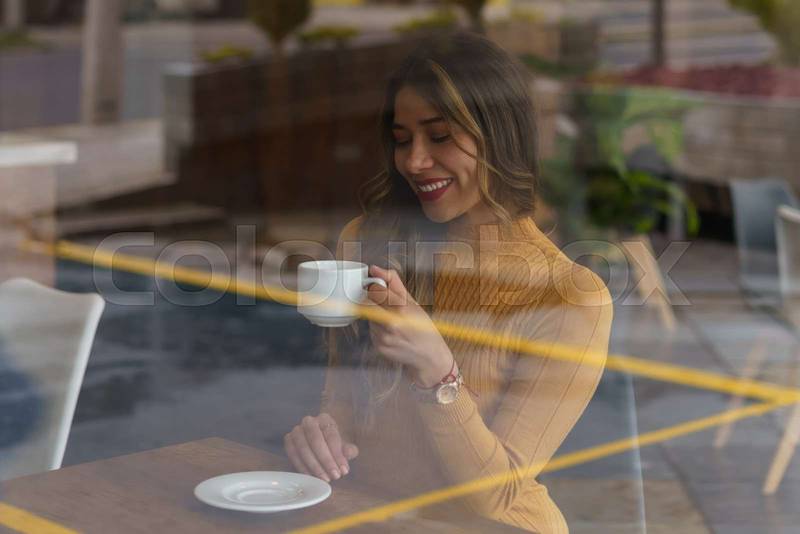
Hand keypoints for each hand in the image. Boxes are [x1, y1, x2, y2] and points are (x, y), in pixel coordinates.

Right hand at [284, 413, 358, 481]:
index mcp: (325, 419)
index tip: (344, 470)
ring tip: (325, 478)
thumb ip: (349, 450)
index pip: (331, 435)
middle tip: (334, 476)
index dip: (338, 454)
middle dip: (326, 460)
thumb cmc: (333, 445)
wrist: (319, 443)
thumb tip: (348, 453)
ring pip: (303, 448)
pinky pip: (293, 454)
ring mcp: (296, 430)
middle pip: (316, 440)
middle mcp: (309, 421)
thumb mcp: (344, 447)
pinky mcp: (288, 440)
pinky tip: (312, 477)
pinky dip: (302, 467)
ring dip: (314, 466)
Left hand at [365, 265, 455, 386]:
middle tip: (383, 301)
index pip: (375, 290)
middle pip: (367, 303)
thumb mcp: (414, 303)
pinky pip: (371, 330)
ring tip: (392, 319)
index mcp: (402, 309)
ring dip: (376, 315)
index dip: (373, 284)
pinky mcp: (379, 347)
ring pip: (368, 317)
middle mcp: (391, 324)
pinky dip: (378, 328)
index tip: (375, 282)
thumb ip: (394, 283)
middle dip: (372, 299)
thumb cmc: (424, 329)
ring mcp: (383, 337)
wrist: (429, 357)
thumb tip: (375, 269)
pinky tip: (391, 331)